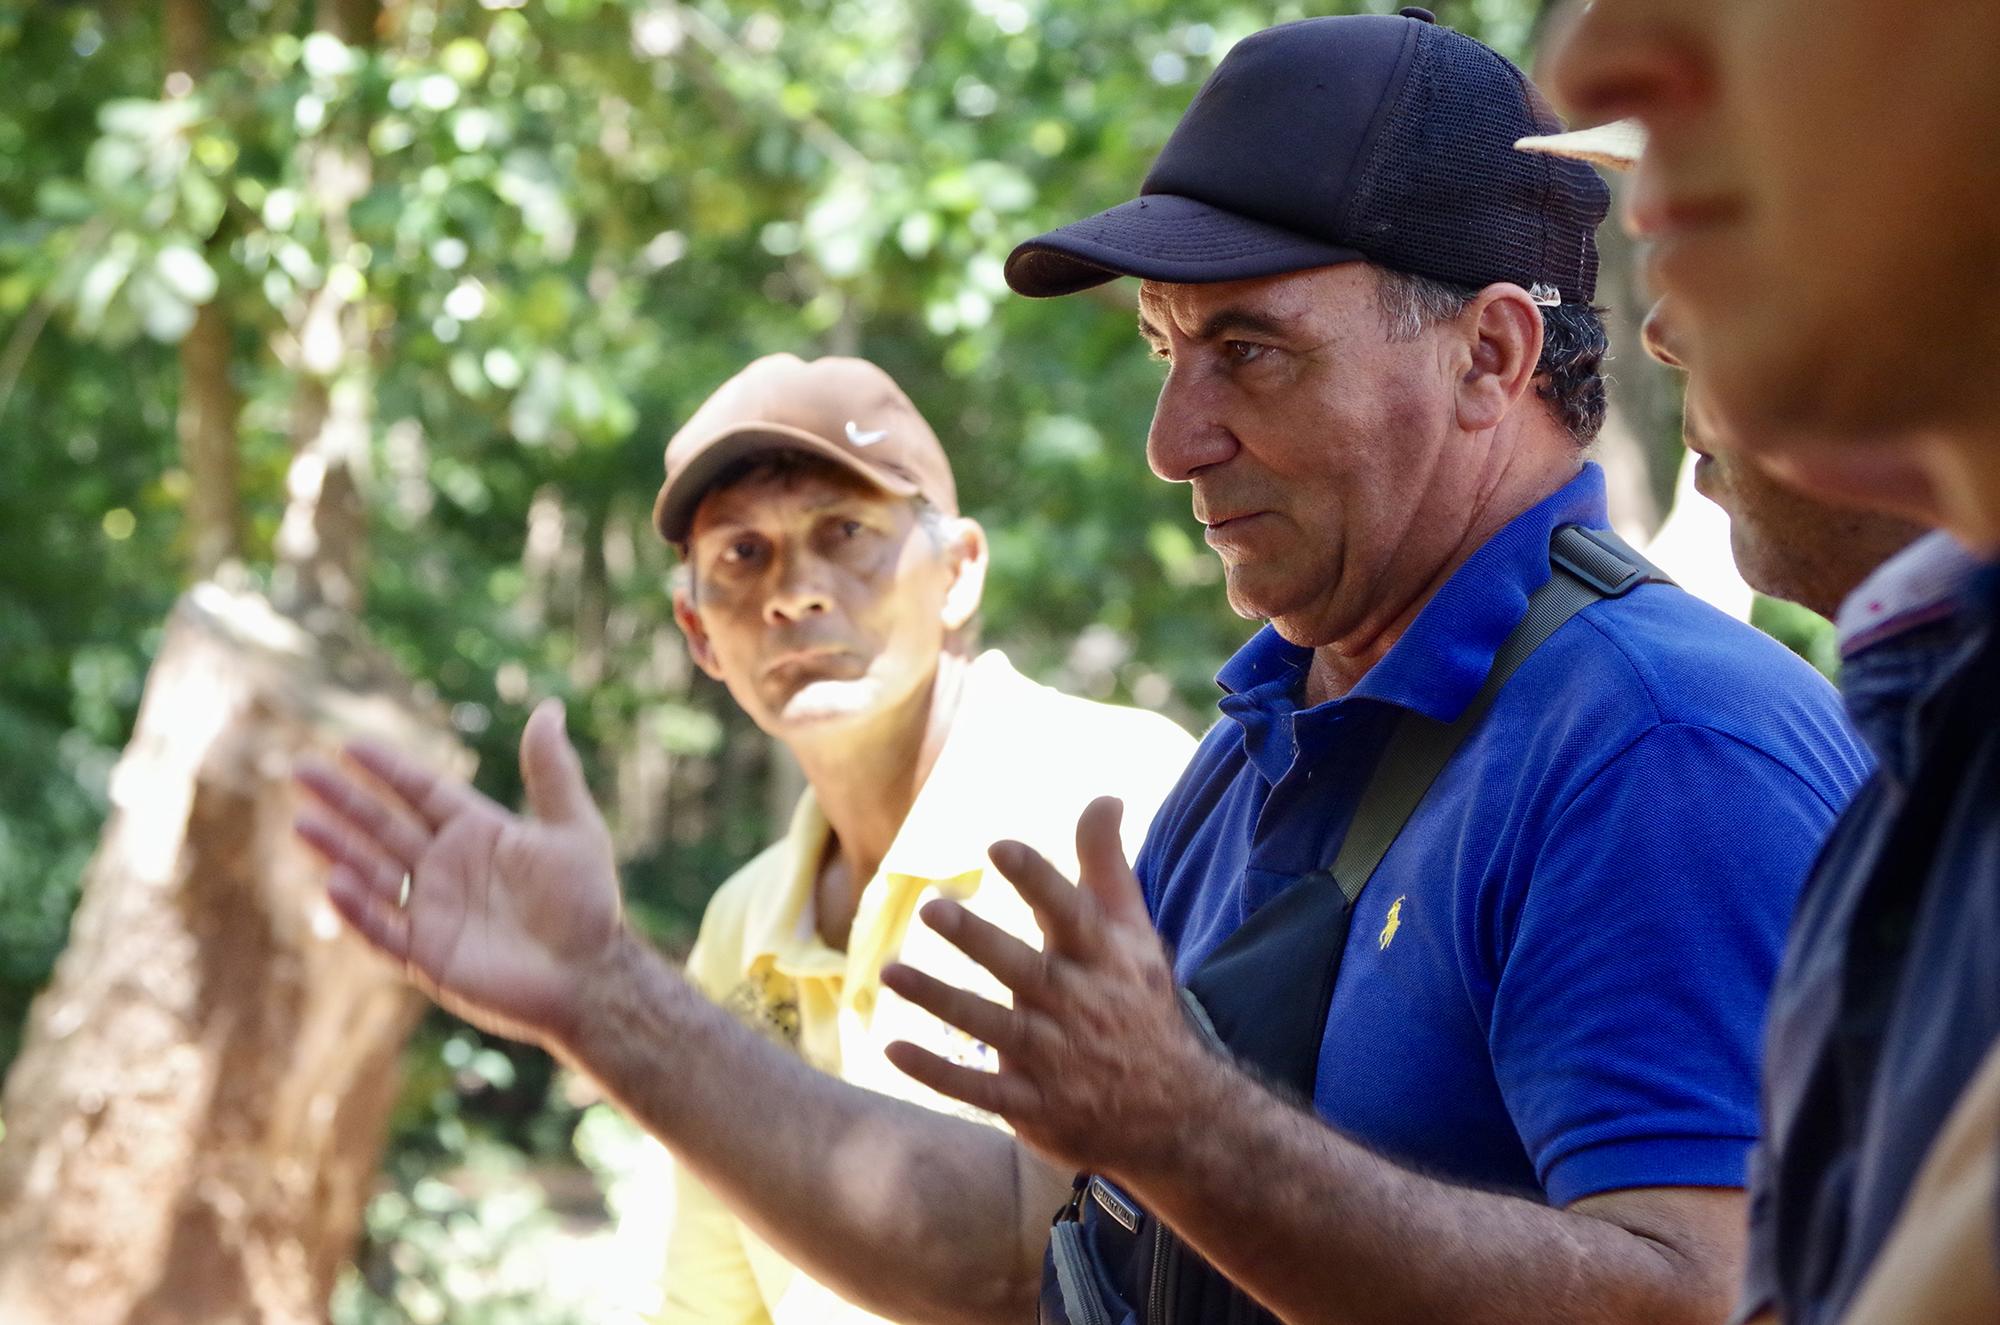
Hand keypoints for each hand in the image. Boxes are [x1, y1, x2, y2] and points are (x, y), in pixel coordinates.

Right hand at [293, 698, 622, 1048]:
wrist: (590, 976)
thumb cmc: (588, 903)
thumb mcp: (574, 828)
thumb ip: (552, 772)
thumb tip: (549, 707)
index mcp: (477, 832)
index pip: (422, 792)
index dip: (388, 770)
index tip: (350, 745)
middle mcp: (447, 867)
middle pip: (384, 825)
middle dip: (344, 800)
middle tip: (300, 770)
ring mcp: (433, 911)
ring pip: (374, 874)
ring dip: (339, 849)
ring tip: (302, 822)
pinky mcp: (427, 956)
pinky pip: (383, 930)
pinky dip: (360, 909)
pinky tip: (336, 883)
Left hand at [881, 796, 1215, 1179]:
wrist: (1175, 1112)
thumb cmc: (1138, 1004)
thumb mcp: (1133, 934)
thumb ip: (1107, 867)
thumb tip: (1106, 796)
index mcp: (1103, 960)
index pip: (1070, 912)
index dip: (1037, 879)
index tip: (999, 846)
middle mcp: (1078, 1006)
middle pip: (1023, 969)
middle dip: (978, 940)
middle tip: (931, 908)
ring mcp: (1054, 1059)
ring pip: (990, 1026)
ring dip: (939, 1001)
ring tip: (890, 973)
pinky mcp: (1032, 1103)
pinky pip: (978, 1088)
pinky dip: (936, 1072)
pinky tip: (891, 1048)